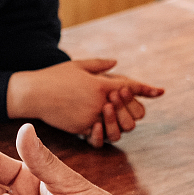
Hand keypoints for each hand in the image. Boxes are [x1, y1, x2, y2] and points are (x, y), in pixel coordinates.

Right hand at [6, 59, 164, 146]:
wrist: (33, 94)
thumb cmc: (55, 76)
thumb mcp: (78, 65)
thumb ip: (99, 65)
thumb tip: (116, 63)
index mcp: (101, 85)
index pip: (130, 87)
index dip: (146, 89)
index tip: (160, 91)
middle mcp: (99, 102)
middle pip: (127, 109)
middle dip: (131, 106)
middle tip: (128, 102)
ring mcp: (91, 117)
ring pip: (115, 123)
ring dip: (117, 119)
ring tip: (111, 112)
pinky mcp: (81, 128)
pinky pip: (99, 131)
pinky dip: (101, 127)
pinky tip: (98, 120)